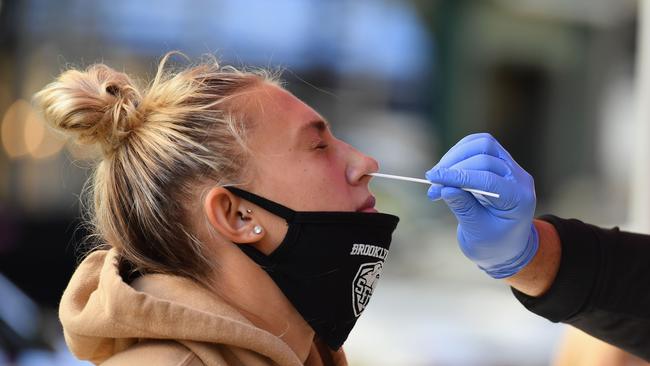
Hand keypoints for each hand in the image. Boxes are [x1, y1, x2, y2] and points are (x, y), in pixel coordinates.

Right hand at [425, 133, 538, 278]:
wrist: (506, 246)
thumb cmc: (493, 245)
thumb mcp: (477, 232)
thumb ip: (463, 209)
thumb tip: (445, 187)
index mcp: (518, 199)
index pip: (487, 178)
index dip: (457, 176)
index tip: (433, 179)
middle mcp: (519, 178)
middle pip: (485, 156)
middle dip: (454, 167)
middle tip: (432, 183)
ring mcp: (511, 167)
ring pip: (483, 144)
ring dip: (456, 155)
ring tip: (438, 175)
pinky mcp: (500, 162)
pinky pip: (479, 145)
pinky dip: (460, 152)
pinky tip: (447, 168)